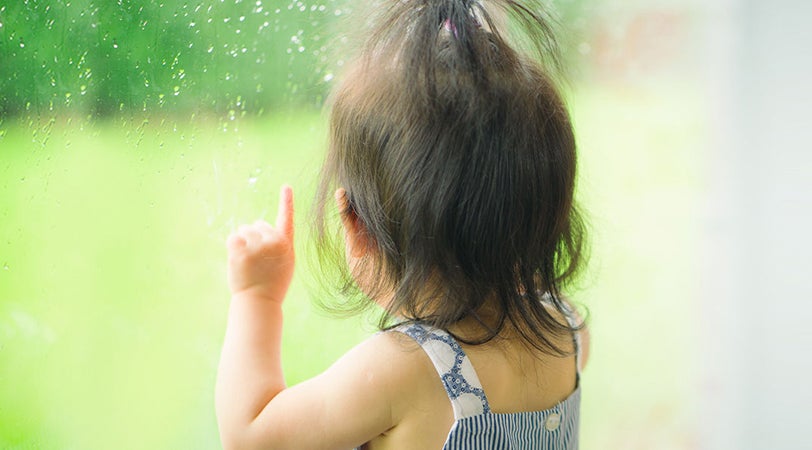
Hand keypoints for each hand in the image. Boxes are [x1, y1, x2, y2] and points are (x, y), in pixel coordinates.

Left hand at [226, 185, 294, 302]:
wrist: (259, 301)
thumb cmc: (272, 283)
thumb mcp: (284, 262)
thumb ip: (277, 243)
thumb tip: (258, 226)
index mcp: (286, 244)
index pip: (287, 218)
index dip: (287, 201)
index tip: (286, 186)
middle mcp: (273, 242)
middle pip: (257, 224)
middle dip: (254, 236)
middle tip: (257, 259)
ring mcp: (257, 247)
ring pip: (244, 230)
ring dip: (243, 242)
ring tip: (249, 262)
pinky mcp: (241, 252)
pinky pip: (233, 238)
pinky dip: (233, 246)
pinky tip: (239, 260)